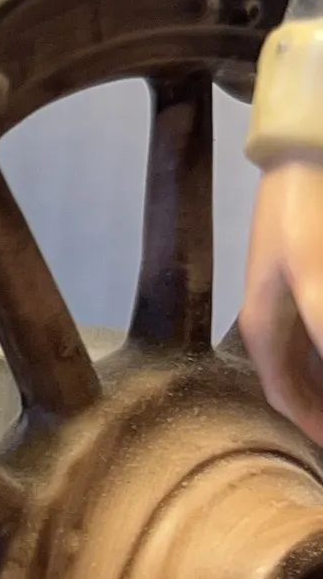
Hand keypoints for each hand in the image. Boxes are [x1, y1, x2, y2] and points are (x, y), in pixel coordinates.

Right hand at [241, 161, 322, 446]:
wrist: (306, 150)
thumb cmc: (303, 217)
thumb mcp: (316, 286)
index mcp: (262, 330)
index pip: (286, 400)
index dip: (314, 428)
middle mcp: (275, 323)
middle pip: (301, 384)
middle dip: (322, 408)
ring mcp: (295, 303)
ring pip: (314, 360)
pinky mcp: (312, 282)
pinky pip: (319, 333)